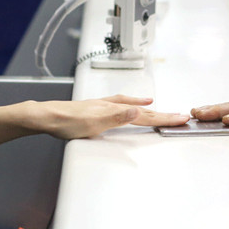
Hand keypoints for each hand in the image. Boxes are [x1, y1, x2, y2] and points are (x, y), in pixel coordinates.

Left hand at [0, 95, 189, 147]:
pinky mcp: (96, 108)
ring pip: (132, 107)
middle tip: (179, 116)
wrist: (46, 117)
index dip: (164, 118)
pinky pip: (120, 104)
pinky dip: (131, 105)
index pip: (145, 116)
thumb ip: (118, 117)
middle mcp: (111, 106)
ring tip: (161, 110)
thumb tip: (139, 110)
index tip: (181, 118)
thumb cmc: (66, 122)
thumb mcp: (94, 123)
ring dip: (149, 110)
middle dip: (162, 114)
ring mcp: (104, 106)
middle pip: (142, 111)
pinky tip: (130, 105)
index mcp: (114, 110)